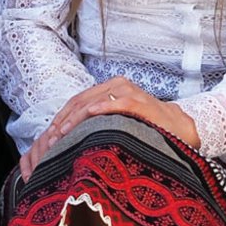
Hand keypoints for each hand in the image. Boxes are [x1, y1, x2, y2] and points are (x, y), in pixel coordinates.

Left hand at [20, 77, 199, 179]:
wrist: (176, 127)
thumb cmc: (143, 128)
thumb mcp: (116, 122)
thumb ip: (96, 124)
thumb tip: (68, 139)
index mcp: (108, 89)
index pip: (76, 101)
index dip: (61, 117)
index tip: (49, 136)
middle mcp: (116, 86)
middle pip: (80, 101)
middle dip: (64, 120)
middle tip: (52, 138)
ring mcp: (128, 92)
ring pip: (93, 101)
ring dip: (76, 118)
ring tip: (64, 133)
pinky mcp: (139, 101)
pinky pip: (117, 103)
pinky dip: (102, 108)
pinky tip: (90, 116)